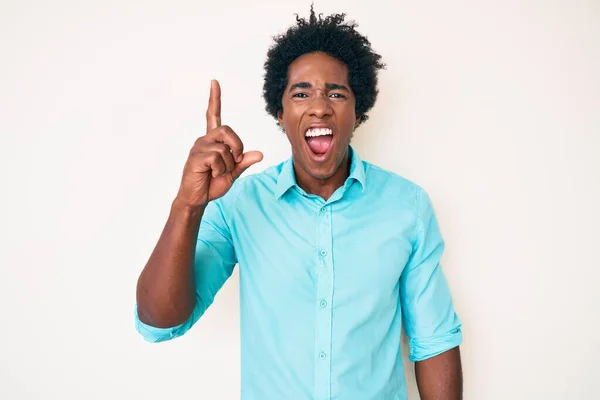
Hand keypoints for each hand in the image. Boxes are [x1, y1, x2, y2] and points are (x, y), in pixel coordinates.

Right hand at [175, 80, 262, 208]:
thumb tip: (259, 154)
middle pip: (228, 131)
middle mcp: (204, 140)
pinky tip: (212, 174)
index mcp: (213, 140)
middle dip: (237, 147)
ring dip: (228, 165)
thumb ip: (244, 162)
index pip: (213, 115)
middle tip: (235, 161)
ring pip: (224, 148)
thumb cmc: (212, 184)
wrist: (198, 199)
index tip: (215, 82)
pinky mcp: (195, 158)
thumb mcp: (233, 173)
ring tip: (218, 173)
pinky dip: (221, 170)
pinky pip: (217, 158)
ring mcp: (198, 148)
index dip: (215, 99)